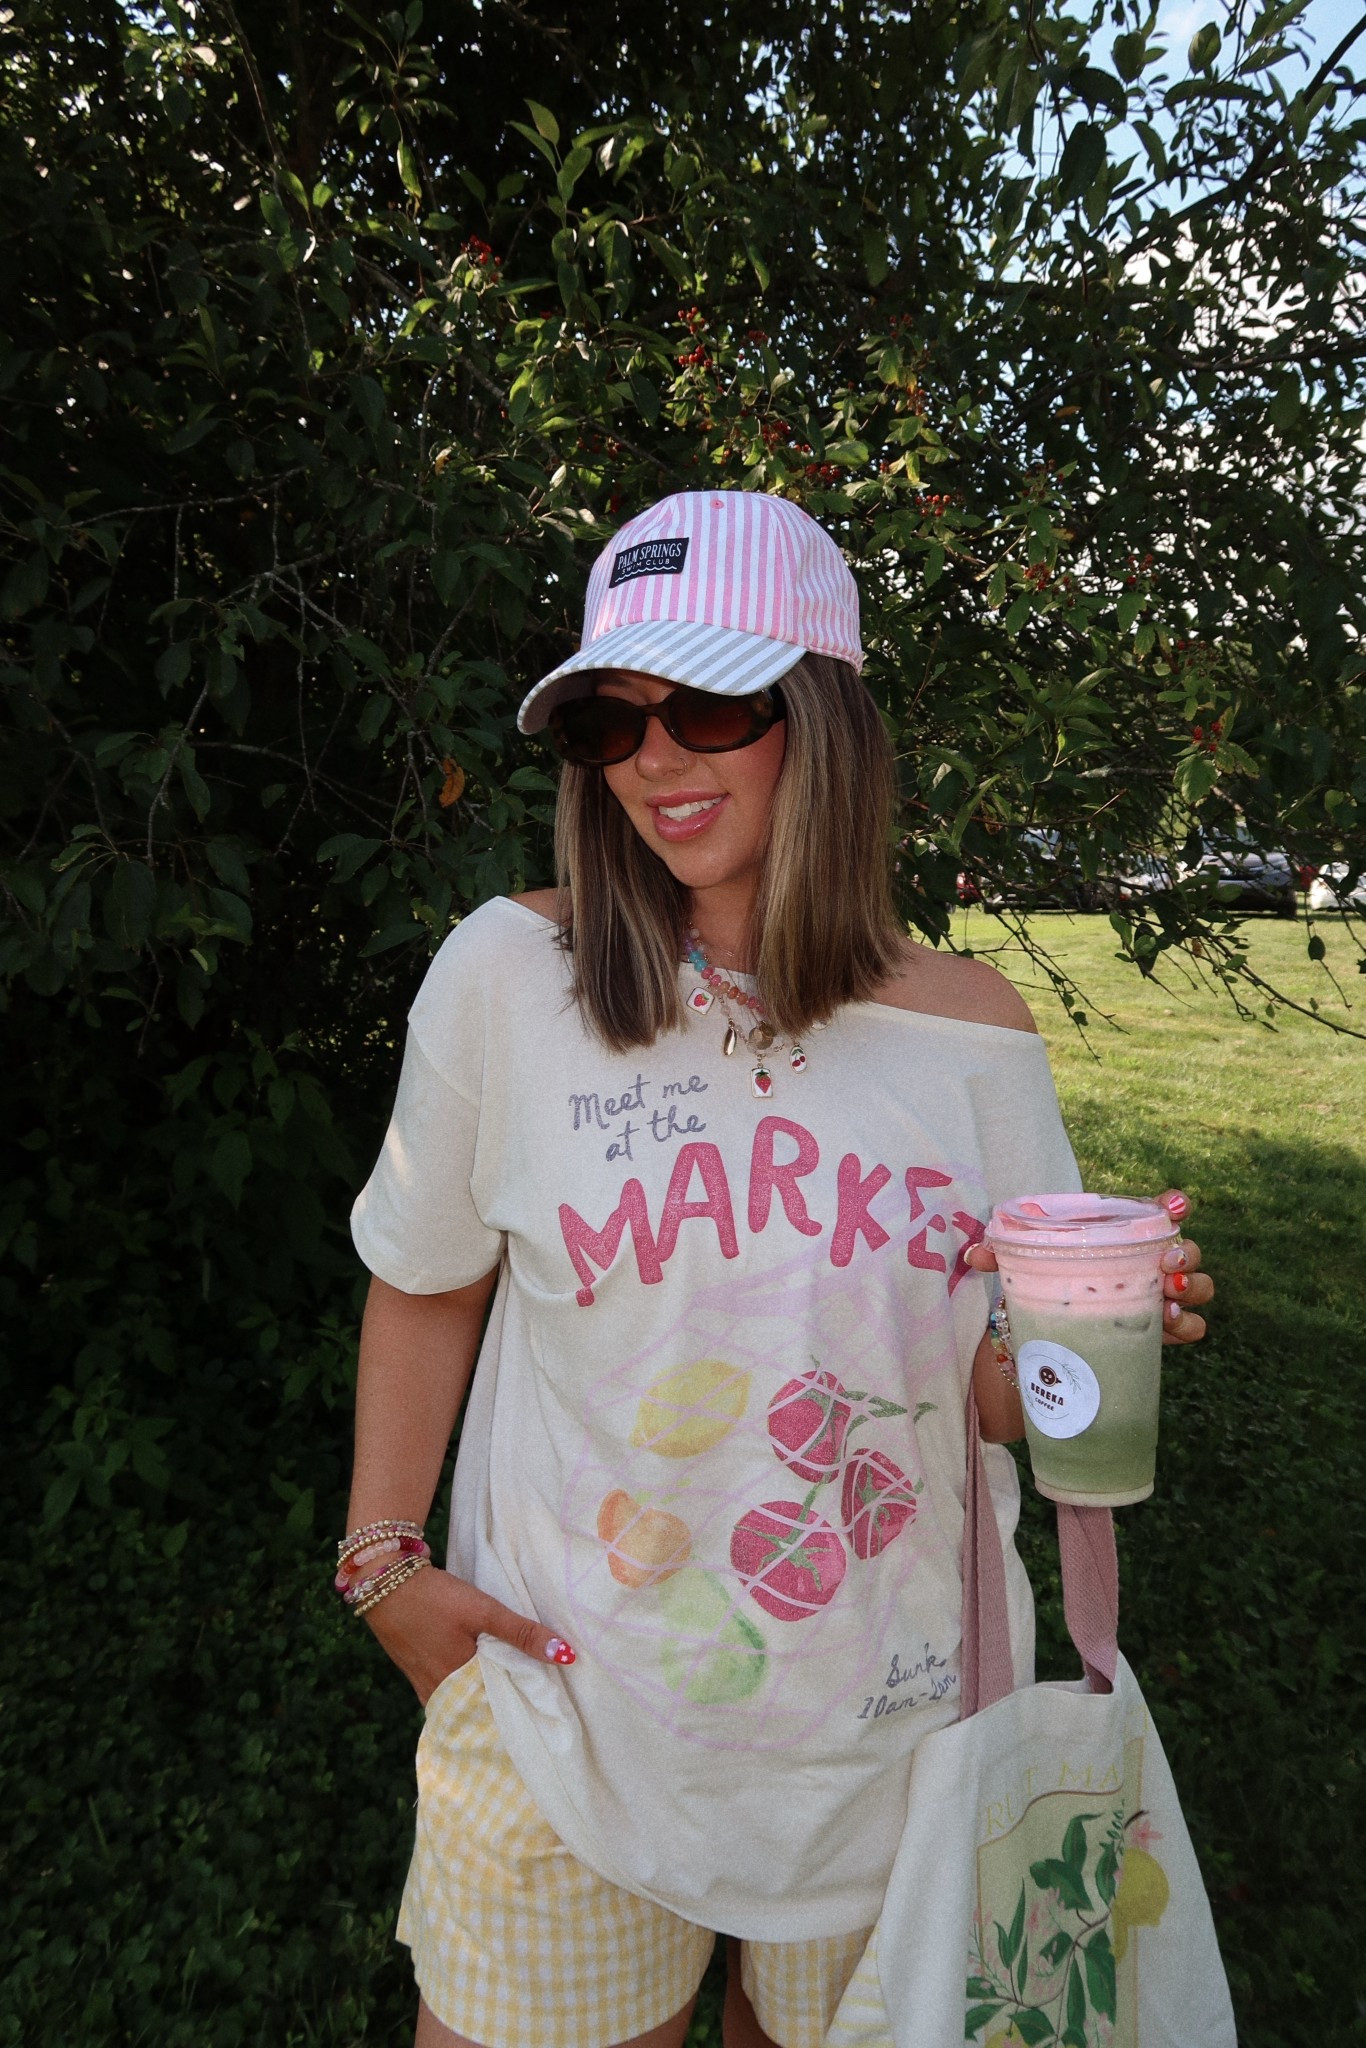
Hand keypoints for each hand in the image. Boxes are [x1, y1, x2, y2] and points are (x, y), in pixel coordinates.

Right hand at [361, 1560, 575, 1705]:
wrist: (383, 1581)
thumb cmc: (435, 1598)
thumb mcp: (483, 1611)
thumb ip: (522, 1633)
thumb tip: (566, 1656)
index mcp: (459, 1684)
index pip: (498, 1713)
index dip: (522, 1714)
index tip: (546, 1716)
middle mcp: (440, 1693)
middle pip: (479, 1710)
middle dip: (503, 1710)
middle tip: (536, 1710)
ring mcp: (424, 1684)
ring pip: (462, 1700)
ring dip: (483, 1698)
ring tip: (514, 1695)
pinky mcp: (415, 1672)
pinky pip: (446, 1691)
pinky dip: (464, 1688)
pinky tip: (477, 1678)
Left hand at [965, 1188, 1213, 1344]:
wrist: (1051, 1324)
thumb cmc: (1048, 1277)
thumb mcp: (1026, 1262)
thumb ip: (1002, 1253)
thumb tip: (974, 1255)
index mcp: (1123, 1234)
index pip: (1160, 1210)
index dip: (1175, 1204)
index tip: (1174, 1206)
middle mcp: (1150, 1260)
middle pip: (1188, 1249)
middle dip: (1186, 1254)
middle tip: (1167, 1265)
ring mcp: (1161, 1295)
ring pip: (1198, 1287)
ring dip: (1191, 1290)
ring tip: (1168, 1298)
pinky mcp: (1161, 1329)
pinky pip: (1191, 1327)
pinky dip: (1187, 1326)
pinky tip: (1172, 1328)